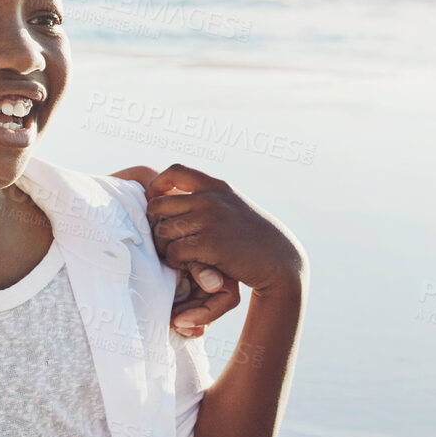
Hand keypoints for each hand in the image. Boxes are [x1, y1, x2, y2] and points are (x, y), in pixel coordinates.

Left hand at [146, 164, 306, 309]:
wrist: (279, 260)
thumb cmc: (253, 236)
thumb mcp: (233, 206)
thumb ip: (209, 198)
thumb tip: (171, 195)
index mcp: (215, 186)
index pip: (175, 171)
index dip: (157, 185)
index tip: (156, 201)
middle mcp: (210, 198)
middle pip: (158, 206)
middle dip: (156, 226)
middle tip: (167, 241)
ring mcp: (209, 220)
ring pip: (162, 232)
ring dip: (164, 248)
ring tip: (179, 255)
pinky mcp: (209, 244)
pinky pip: (173, 252)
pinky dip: (176, 262)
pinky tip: (189, 265)